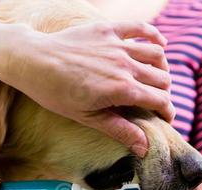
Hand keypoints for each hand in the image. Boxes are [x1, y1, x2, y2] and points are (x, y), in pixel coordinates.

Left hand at [1, 21, 173, 156]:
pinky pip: (141, 29)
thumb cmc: (56, 93)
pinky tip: (160, 45)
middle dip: (164, 94)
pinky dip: (155, 37)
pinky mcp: (108, 29)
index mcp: (122, 89)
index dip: (167, 112)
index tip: (165, 119)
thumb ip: (119, 130)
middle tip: (156, 102)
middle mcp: (125, 65)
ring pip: (156, 55)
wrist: (33, 61)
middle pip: (162, 79)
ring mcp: (118, 45)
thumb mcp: (87, 117)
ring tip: (157, 78)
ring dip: (162, 68)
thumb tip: (144, 147)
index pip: (160, 100)